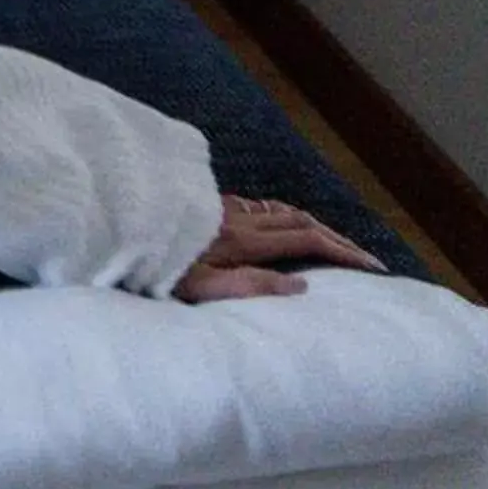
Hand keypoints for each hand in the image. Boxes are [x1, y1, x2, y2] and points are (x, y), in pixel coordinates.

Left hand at [173, 194, 385, 300]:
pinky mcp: (206, 202)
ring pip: (279, 208)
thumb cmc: (152, 262)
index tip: (373, 266)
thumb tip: (302, 285)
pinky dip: (282, 215)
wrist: (114, 221)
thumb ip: (251, 286)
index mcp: (242, 238)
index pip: (307, 239)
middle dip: (336, 237)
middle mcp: (237, 216)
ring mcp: (221, 205)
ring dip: (311, 223)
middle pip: (300, 219)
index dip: (343, 251)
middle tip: (363, 257)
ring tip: (331, 242)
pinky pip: (257, 205)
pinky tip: (278, 222)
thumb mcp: (200, 286)